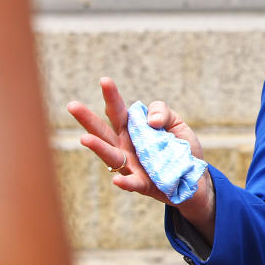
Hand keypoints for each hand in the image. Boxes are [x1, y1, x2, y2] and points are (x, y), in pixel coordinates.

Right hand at [67, 78, 214, 236]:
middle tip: (72, 105)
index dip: (112, 96)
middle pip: (103, 130)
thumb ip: (162, 112)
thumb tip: (150, 120)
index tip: (104, 80)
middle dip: (87, 118)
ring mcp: (130, 165)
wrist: (192, 177)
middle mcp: (125, 145)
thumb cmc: (179, 148)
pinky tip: (117, 179)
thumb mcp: (176, 123)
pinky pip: (131, 183)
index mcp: (132, 128)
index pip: (118, 110)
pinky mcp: (142, 183)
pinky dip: (124, 182)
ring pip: (110, 155)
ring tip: (84, 139)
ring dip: (97, 147)